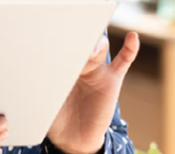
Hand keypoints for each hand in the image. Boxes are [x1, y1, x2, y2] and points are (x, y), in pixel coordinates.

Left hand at [46, 31, 140, 153]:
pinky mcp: (112, 80)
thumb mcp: (46, 97)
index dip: (58, 39)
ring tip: (92, 51)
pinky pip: (123, 61)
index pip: (60, 44)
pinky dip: (130, 48)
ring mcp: (97, 70)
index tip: (54, 36)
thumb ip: (48, 80)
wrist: (74, 138)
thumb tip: (41, 65)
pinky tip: (133, 37)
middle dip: (77, 38)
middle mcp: (78, 63)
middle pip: (80, 41)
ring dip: (96, 44)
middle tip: (72, 40)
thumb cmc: (55, 116)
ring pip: (98, 48)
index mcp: (59, 64)